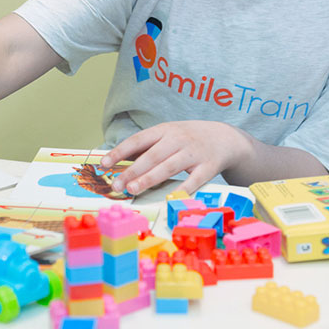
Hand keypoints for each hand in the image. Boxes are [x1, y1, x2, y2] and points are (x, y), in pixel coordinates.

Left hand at [99, 120, 249, 195]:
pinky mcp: (208, 167)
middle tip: (117, 184)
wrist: (225, 138)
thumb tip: (118, 162)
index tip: (104, 163)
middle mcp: (178, 139)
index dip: (120, 151)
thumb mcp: (168, 135)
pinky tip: (168, 197)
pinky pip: (193, 180)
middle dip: (132, 170)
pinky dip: (182, 189)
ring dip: (149, 178)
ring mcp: (194, 153)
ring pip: (169, 167)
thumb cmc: (188, 139)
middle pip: (152, 155)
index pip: (138, 140)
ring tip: (132, 189)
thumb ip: (146, 147)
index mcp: (164, 130)